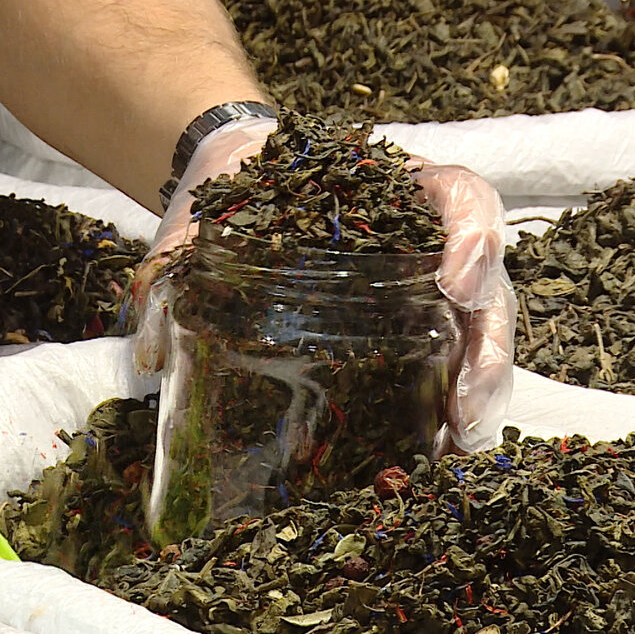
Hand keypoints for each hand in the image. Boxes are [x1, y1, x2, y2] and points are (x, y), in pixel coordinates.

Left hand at [127, 120, 512, 452]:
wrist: (237, 185)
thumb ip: (176, 260)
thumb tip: (148, 351)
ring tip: (458, 443)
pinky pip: (445, 359)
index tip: (453, 283)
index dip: (473, 238)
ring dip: (478, 391)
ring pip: (477, 331)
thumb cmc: (236, 187)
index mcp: (395, 188)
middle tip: (462, 407)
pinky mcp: (408, 325)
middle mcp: (425, 234)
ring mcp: (423, 282)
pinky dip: (448, 405)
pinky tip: (436, 447)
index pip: (460, 198)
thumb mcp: (209, 205)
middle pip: (485, 284)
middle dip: (486, 349)